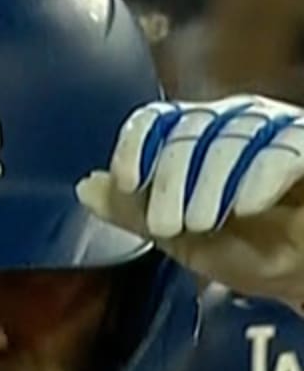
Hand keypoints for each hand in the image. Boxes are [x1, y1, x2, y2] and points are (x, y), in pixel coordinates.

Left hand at [75, 97, 303, 304]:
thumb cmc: (251, 252)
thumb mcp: (181, 238)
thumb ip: (135, 212)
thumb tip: (86, 187)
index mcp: (197, 138)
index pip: (155, 119)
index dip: (135, 146)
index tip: (127, 182)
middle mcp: (235, 123)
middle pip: (189, 128)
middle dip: (170, 180)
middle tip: (167, 225)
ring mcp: (278, 130)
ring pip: (231, 136)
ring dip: (208, 183)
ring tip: (202, 225)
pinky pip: (283, 148)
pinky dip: (259, 176)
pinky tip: (245, 207)